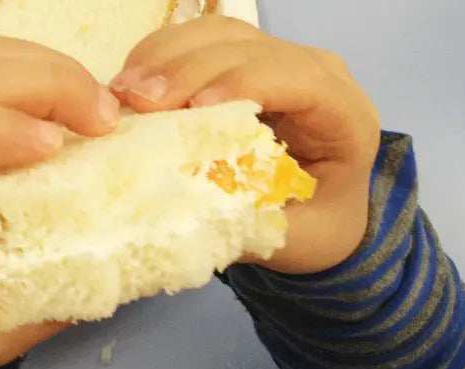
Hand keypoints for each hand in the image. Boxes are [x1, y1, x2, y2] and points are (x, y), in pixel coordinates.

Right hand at [110, 16, 380, 273]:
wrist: (325, 213)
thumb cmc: (316, 225)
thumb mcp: (295, 239)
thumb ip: (253, 224)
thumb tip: (189, 212)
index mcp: (343, 114)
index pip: (297, 78)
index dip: (243, 82)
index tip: (191, 109)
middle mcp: (316, 72)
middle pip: (248, 48)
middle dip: (187, 70)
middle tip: (134, 102)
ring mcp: (276, 58)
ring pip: (217, 34)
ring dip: (163, 56)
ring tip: (121, 92)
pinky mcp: (242, 58)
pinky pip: (197, 40)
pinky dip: (158, 57)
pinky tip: (127, 84)